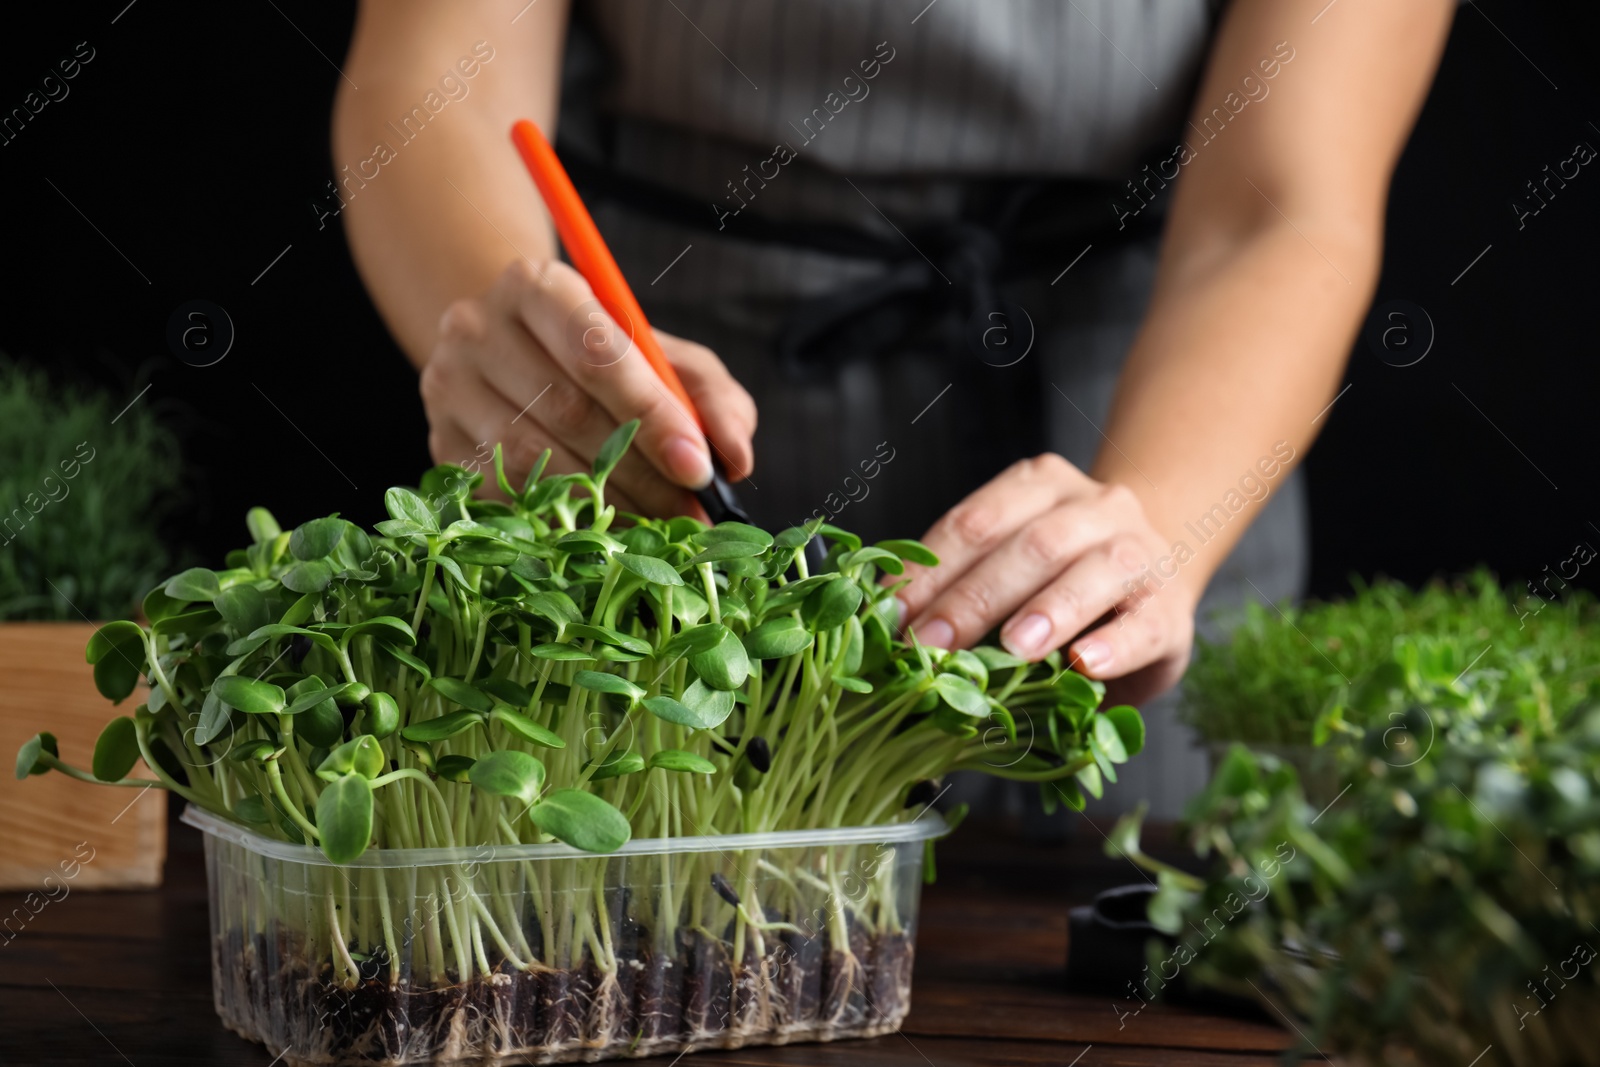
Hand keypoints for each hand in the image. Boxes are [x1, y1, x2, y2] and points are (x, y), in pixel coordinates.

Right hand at [420, 258, 756, 515]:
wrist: (511, 350)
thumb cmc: (603, 354)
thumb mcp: (665, 356)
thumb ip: (710, 396)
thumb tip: (734, 457)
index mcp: (537, 286)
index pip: (598, 354)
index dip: (652, 416)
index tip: (699, 468)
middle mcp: (478, 327)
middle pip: (567, 411)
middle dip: (640, 473)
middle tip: (691, 514)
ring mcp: (448, 387)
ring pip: (532, 459)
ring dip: (606, 504)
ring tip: (659, 528)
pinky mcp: (439, 442)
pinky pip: (505, 494)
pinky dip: (562, 521)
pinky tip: (607, 533)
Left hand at [895, 454, 1195, 705]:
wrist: (1157, 571)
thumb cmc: (1060, 577)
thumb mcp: (1011, 561)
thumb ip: (961, 579)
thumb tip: (886, 621)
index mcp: (1041, 486)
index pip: (977, 522)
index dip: (931, 569)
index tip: (894, 616)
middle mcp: (1095, 507)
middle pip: (1029, 546)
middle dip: (974, 598)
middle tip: (933, 645)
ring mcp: (1141, 553)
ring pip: (1092, 571)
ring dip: (1048, 609)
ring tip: (1014, 648)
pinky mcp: (1171, 611)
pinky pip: (1143, 624)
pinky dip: (1114, 645)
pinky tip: (1084, 664)